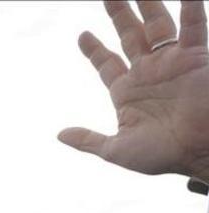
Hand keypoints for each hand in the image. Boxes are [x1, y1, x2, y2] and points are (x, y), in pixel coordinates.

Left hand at [60, 1, 208, 181]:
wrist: (201, 151)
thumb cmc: (163, 155)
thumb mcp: (117, 150)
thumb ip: (89, 140)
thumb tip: (60, 135)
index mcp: (127, 92)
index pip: (107, 64)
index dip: (94, 50)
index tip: (82, 35)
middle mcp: (149, 73)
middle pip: (129, 36)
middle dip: (118, 15)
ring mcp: (172, 63)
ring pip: (156, 25)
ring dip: (146, 5)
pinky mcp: (195, 56)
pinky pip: (192, 25)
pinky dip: (190, 6)